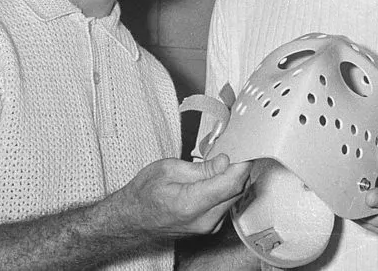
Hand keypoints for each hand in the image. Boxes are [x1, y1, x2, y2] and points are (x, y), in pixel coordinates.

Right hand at [108, 155, 250, 238]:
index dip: (242, 163)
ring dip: (233, 179)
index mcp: (191, 204)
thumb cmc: (144, 194)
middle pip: (237, 191)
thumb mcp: (169, 169)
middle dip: (238, 169)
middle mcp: (204, 221)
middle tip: (234, 150)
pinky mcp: (210, 228)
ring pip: (234, 198)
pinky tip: (217, 178)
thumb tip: (225, 161)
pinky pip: (227, 205)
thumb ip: (202, 168)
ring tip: (221, 162)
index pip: (231, 183)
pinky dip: (227, 189)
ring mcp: (208, 228)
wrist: (131, 218)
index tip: (246, 149)